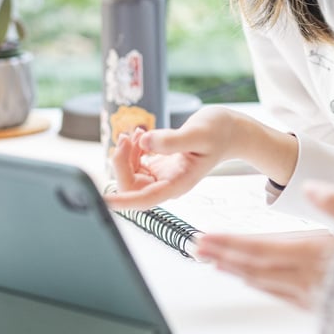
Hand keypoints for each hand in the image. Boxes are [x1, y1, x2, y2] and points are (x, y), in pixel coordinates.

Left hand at [106, 107, 247, 210]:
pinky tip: (141, 135)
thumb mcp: (198, 132)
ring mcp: (162, 177)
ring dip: (126, 154)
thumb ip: (171, 140)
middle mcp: (168, 185)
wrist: (229, 131)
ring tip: (139, 132)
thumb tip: (144, 142)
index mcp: (179, 183)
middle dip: (122, 163)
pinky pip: (134, 164)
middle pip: (131, 186)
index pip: (145, 199)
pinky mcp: (158, 167)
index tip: (104, 201)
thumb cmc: (218, 132)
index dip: (123, 202)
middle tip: (128, 138)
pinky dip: (131, 149)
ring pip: (129, 175)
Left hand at [193, 183, 333, 308]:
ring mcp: (313, 296)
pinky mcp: (321, 308)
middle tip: (195, 247)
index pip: (261, 248)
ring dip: (236, 271)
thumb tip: (311, 187)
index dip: (230, 243)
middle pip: (255, 266)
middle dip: (223, 256)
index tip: (205, 238)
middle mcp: (308, 278)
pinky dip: (260, 285)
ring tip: (213, 261)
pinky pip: (281, 295)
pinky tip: (251, 280)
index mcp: (316, 253)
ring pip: (265, 282)